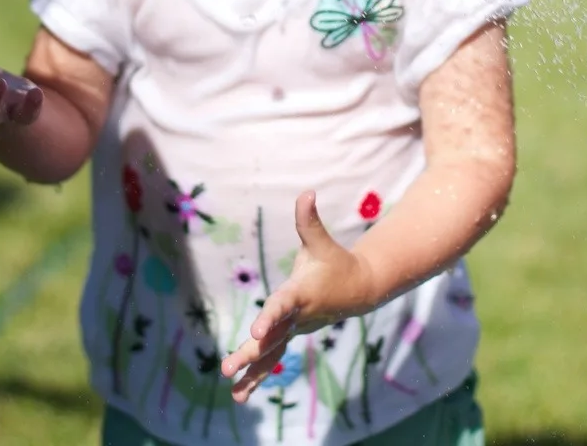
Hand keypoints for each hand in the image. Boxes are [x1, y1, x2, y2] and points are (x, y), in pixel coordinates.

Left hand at [221, 191, 372, 402]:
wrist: (358, 290)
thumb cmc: (334, 262)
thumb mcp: (321, 241)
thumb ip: (309, 220)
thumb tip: (306, 191)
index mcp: (300, 294)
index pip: (282, 306)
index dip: (269, 316)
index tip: (256, 331)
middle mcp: (296, 317)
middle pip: (271, 338)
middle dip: (250, 354)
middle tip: (228, 367)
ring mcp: (294, 330)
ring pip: (271, 354)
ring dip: (252, 373)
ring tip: (234, 395)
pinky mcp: (291, 336)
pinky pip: (273, 358)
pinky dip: (258, 375)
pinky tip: (242, 393)